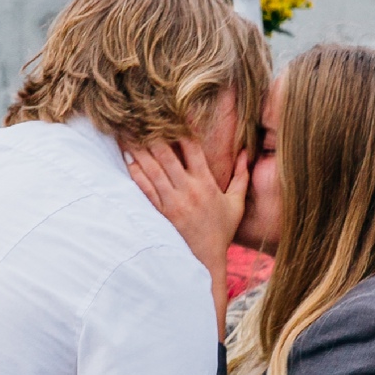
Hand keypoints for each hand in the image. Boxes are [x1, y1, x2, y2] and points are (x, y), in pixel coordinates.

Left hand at [124, 137, 248, 335]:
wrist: (204, 262)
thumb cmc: (220, 232)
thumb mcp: (236, 204)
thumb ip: (242, 178)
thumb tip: (247, 154)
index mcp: (206, 184)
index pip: (193, 149)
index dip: (182, 128)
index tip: (172, 112)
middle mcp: (188, 189)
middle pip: (167, 154)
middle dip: (152, 134)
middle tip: (140, 118)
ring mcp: (172, 201)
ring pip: (153, 169)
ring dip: (139, 150)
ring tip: (128, 133)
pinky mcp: (160, 213)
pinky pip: (145, 189)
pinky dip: (136, 174)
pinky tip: (128, 160)